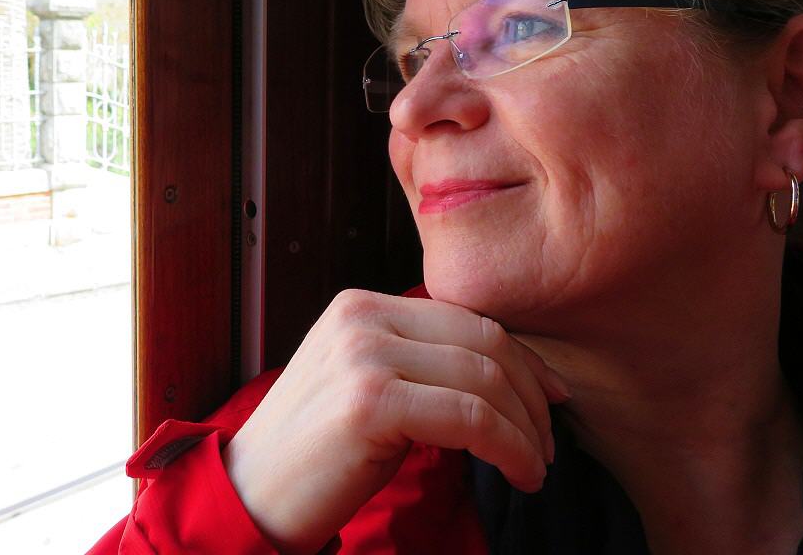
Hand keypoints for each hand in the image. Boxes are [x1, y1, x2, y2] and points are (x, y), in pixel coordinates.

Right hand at [222, 289, 570, 552]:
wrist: (251, 495)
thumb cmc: (316, 454)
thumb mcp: (366, 386)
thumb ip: (417, 362)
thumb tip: (505, 371)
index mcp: (360, 306)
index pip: (466, 319)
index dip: (522, 359)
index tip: (552, 399)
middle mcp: (362, 318)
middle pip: (484, 343)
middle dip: (531, 396)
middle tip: (547, 444)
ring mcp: (364, 355)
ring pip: (485, 381)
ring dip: (526, 430)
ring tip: (535, 467)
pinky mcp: (371, 401)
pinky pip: (471, 419)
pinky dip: (510, 449)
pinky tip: (519, 475)